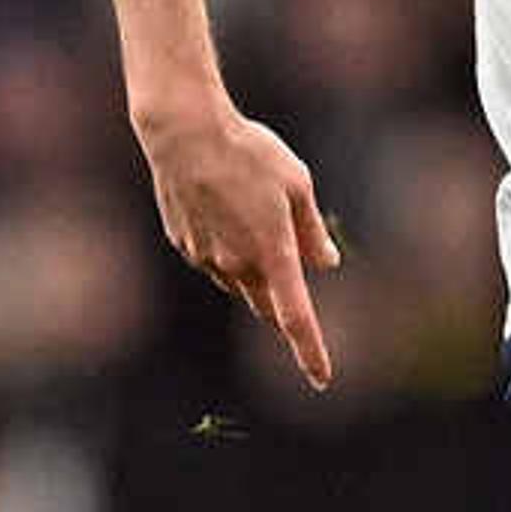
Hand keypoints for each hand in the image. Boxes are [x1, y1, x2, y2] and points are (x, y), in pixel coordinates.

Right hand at [135, 96, 341, 389]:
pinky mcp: (184, 245)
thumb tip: (326, 264)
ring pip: (239, 283)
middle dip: (281, 304)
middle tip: (290, 268)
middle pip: (266, 306)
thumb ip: (312, 231)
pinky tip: (221, 207)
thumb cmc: (247, 150)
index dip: (310, 351)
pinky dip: (226, 249)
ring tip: (251, 212)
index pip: (296, 317)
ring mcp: (206, 259)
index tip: (321, 379)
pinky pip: (213, 261)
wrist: (183, 132)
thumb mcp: (296, 183)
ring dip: (254, 271)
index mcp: (273, 252)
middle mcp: (238, 265)